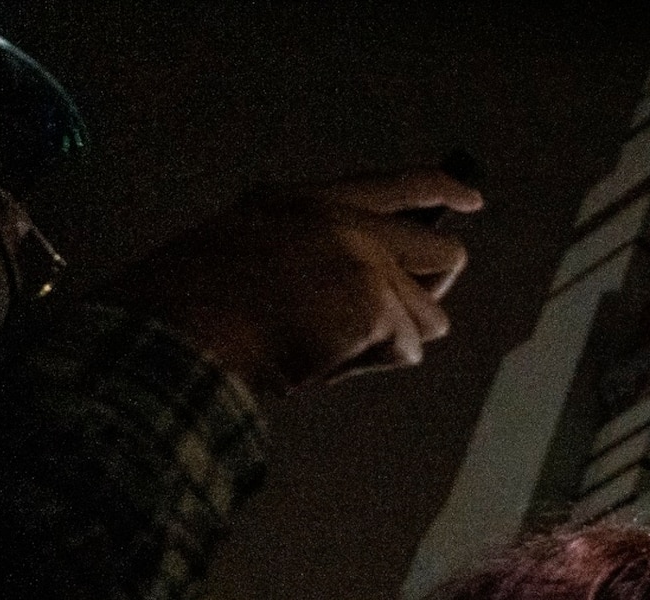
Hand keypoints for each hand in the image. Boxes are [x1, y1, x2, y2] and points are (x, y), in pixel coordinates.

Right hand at [100, 167, 481, 397]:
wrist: (177, 337)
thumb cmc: (194, 311)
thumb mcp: (248, 253)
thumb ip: (315, 254)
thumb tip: (384, 288)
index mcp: (298, 200)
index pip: (390, 185)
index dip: (441, 189)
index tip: (471, 199)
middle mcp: (339, 217)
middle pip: (441, 249)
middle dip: (434, 288)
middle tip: (402, 315)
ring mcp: (362, 256)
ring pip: (430, 312)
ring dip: (391, 340)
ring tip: (327, 344)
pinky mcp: (375, 300)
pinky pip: (408, 347)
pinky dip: (373, 364)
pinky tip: (324, 358)